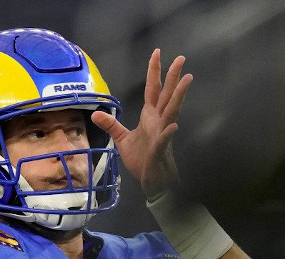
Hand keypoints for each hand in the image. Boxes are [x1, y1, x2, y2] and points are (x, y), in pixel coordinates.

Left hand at [91, 49, 192, 199]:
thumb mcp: (122, 139)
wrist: (151, 179)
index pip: (153, 89)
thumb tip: (96, 113)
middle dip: (173, 77)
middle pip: (166, 95)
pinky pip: (165, 140)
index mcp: (150, 116)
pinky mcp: (160, 150)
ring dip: (179, 97)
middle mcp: (159, 121)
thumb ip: (111, 124)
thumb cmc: (141, 158)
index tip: (157, 52)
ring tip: (187, 80)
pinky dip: (168, 133)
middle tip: (181, 58)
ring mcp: (162, 134)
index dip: (154, 71)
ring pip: (172, 112)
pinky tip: (173, 126)